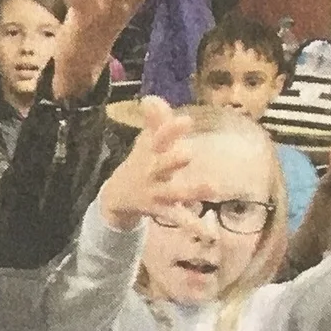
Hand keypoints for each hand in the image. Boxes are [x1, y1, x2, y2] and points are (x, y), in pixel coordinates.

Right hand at [94, 96, 208, 230]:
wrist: (117, 197)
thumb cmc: (139, 163)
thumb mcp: (145, 142)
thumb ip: (154, 121)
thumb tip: (152, 98)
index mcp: (150, 152)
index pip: (158, 138)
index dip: (170, 129)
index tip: (186, 121)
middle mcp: (152, 172)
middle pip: (162, 165)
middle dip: (173, 160)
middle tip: (188, 153)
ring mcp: (156, 193)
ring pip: (175, 192)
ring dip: (193, 190)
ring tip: (213, 188)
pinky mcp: (162, 210)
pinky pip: (179, 218)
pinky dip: (194, 225)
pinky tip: (211, 232)